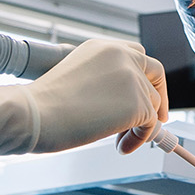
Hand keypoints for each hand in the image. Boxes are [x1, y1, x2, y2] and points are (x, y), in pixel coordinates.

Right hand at [7, 39, 167, 153]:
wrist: (34, 114)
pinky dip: (139, 139)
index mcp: (103, 47)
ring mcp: (132, 78)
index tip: (146, 93)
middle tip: (156, 119)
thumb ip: (104, 82)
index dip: (145, 77)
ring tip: (117, 140)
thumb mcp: (78, 80)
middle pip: (156, 73)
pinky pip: (151, 126)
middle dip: (159, 96)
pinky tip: (120, 146)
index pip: (136, 55)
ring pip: (152, 105)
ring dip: (140, 126)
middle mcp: (121, 55)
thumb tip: (126, 103)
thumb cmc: (44, 104)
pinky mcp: (138, 103)